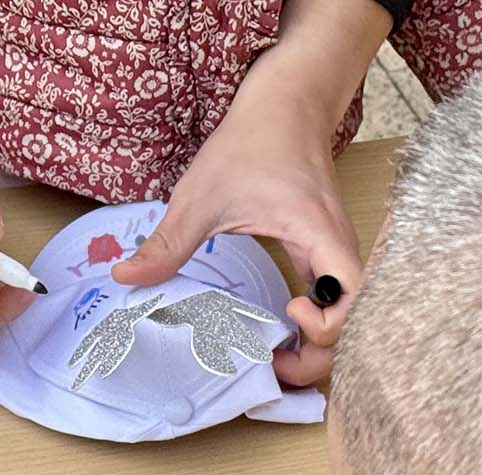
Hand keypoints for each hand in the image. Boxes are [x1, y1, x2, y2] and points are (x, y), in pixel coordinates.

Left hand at [110, 37, 368, 386]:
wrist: (286, 103)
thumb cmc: (252, 141)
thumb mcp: (201, 197)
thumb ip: (167, 243)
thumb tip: (124, 278)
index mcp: (322, 237)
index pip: (354, 303)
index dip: (327, 324)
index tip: (287, 310)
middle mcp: (341, 252)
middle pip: (357, 325)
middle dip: (322, 356)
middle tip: (276, 363)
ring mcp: (339, 255)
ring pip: (351, 318)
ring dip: (321, 346)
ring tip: (279, 357)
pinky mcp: (329, 256)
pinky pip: (338, 304)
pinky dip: (319, 327)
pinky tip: (284, 330)